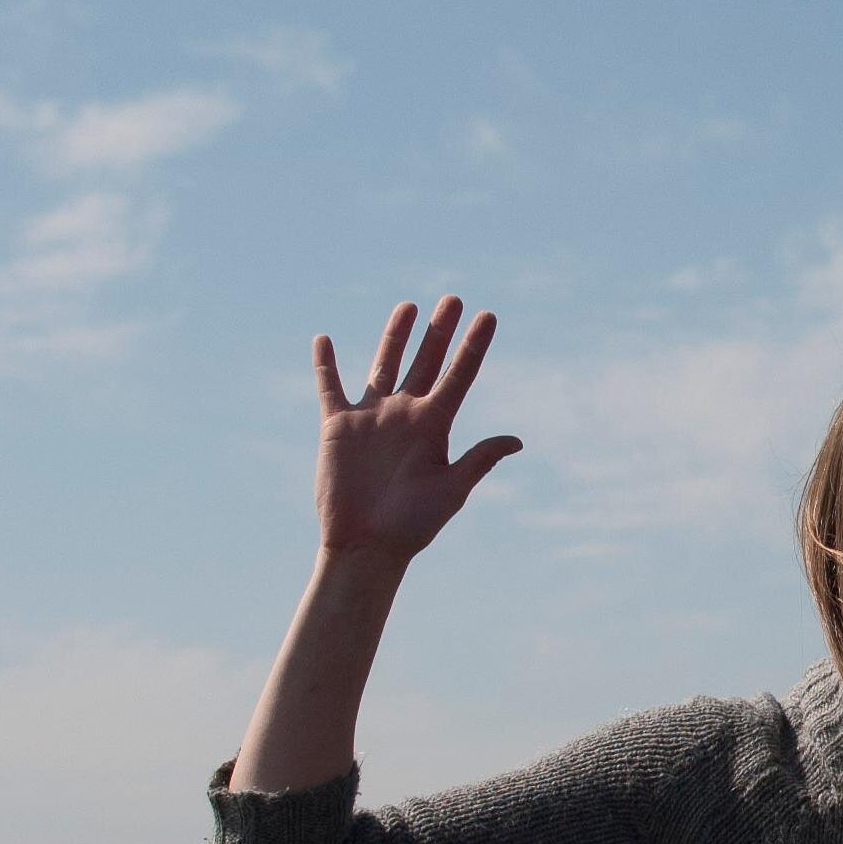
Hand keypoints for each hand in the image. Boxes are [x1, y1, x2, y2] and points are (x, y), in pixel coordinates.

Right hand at [311, 296, 521, 565]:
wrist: (367, 545)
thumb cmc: (413, 525)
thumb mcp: (451, 490)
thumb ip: (479, 460)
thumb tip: (517, 440)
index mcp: (436, 425)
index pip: (460, 375)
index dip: (474, 345)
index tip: (489, 316)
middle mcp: (406, 414)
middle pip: (427, 361)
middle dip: (440, 330)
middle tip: (453, 298)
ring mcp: (373, 417)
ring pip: (385, 364)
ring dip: (396, 336)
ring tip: (409, 307)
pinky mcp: (338, 426)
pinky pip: (331, 387)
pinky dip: (326, 364)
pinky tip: (324, 339)